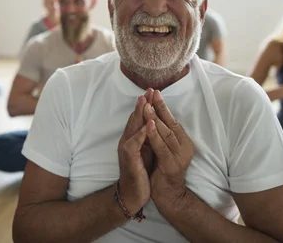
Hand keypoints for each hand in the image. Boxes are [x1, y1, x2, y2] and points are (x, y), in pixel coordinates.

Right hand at [117, 94, 152, 214]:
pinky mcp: (129, 157)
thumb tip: (156, 123)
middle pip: (135, 118)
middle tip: (148, 90)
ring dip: (139, 114)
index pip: (139, 117)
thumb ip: (149, 137)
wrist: (134, 193)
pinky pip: (135, 143)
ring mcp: (126, 147)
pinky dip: (141, 133)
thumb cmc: (141, 171)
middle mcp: (127, 139)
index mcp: (133, 137)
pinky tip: (148, 125)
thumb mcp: (147, 150)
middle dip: (142, 104)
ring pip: (133, 127)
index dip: (145, 104)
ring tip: (146, 101)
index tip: (152, 92)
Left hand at [143, 90, 193, 214]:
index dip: (162, 105)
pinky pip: (161, 146)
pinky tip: (149, 124)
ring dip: (155, 117)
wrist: (167, 194)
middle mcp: (184, 146)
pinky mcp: (171, 164)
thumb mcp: (163, 148)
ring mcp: (179, 155)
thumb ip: (162, 134)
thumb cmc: (163, 169)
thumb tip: (154, 115)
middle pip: (170, 122)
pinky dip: (154, 134)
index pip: (171, 119)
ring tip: (147, 104)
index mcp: (183, 141)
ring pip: (165, 132)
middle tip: (150, 92)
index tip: (154, 91)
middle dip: (158, 106)